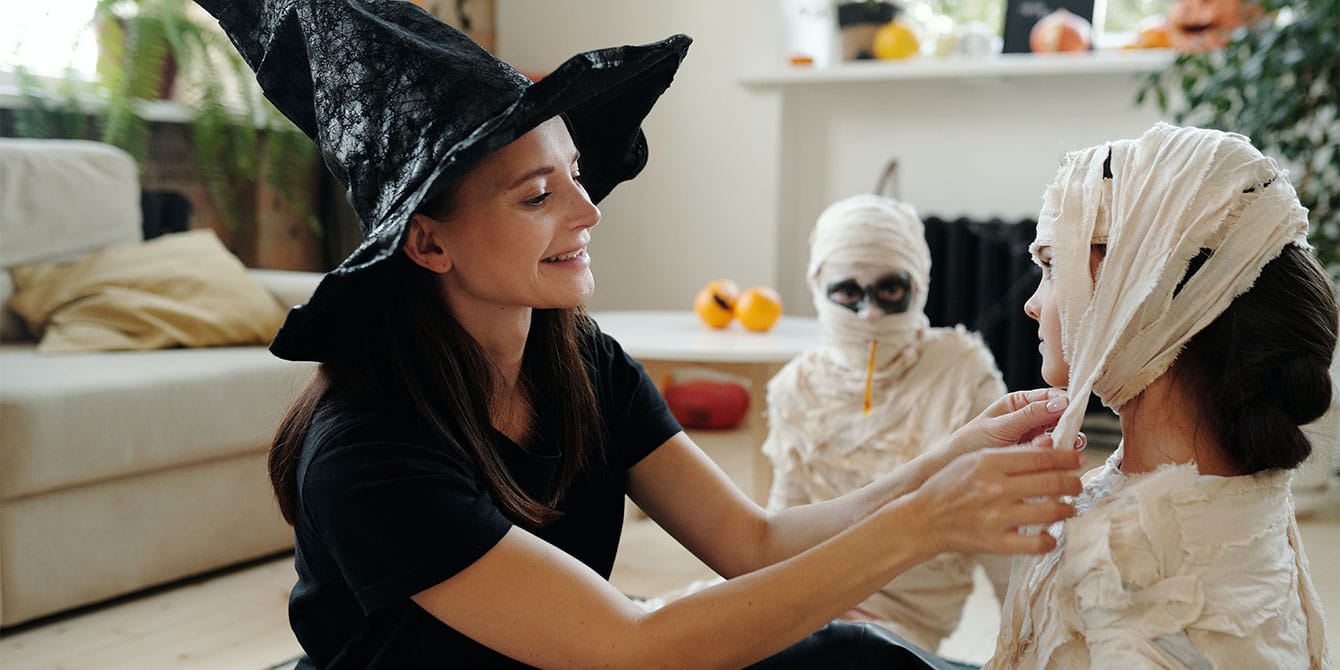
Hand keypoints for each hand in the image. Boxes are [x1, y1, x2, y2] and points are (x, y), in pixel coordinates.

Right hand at [908, 445, 1082, 554]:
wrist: (923, 519)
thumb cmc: (949, 485)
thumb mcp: (973, 459)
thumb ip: (1009, 454)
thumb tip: (1047, 448)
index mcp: (990, 462)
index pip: (1042, 457)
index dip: (1067, 458)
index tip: (1077, 460)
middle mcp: (996, 488)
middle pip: (1052, 483)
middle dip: (1073, 483)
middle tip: (1076, 485)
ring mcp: (997, 517)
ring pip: (1051, 512)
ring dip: (1067, 509)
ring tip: (1067, 508)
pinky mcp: (997, 542)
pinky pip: (1036, 544)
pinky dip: (1049, 540)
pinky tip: (1049, 535)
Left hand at [941, 388, 1085, 460]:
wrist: (954, 469)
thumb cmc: (970, 443)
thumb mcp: (1000, 427)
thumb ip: (1029, 415)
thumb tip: (1061, 401)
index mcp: (1019, 402)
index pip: (1051, 396)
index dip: (1065, 402)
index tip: (1073, 412)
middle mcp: (1029, 417)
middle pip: (1061, 415)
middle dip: (1069, 424)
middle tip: (1071, 435)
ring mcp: (1033, 437)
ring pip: (1061, 435)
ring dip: (1066, 441)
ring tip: (1063, 448)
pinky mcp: (1034, 456)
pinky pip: (1052, 453)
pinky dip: (1057, 455)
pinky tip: (1055, 460)